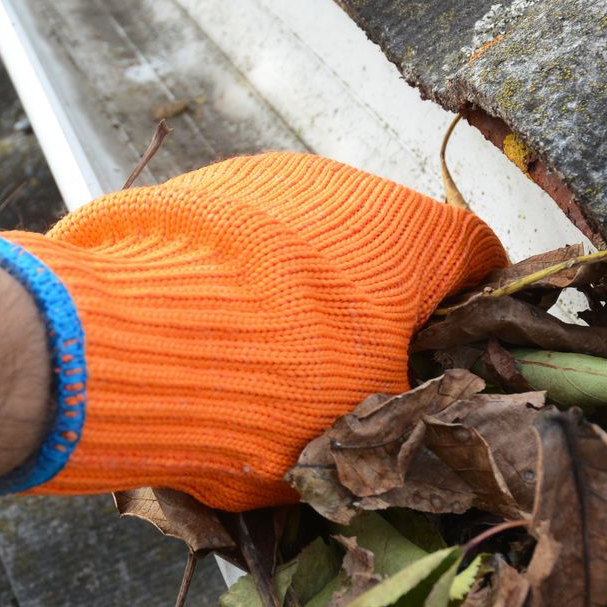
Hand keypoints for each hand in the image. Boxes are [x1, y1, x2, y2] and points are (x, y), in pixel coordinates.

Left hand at [0, 152, 504, 509]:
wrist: (127, 343)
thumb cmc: (276, 390)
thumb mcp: (362, 427)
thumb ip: (403, 411)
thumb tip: (414, 421)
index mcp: (414, 237)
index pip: (480, 258)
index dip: (476, 311)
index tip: (455, 356)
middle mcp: (348, 186)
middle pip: (387, 248)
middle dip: (378, 308)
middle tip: (352, 378)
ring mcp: (264, 179)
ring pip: (307, 240)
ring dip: (303, 292)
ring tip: (265, 364)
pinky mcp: (192, 189)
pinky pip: (237, 239)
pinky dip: (237, 280)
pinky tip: (207, 335)